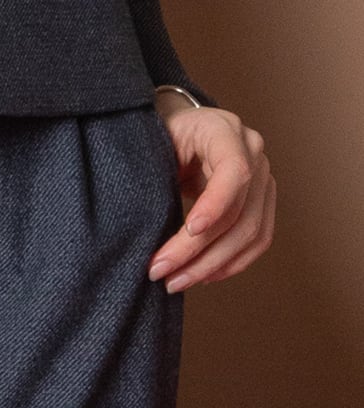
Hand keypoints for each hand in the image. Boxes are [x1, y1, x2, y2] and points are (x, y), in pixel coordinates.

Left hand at [147, 98, 275, 292]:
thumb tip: (144, 219)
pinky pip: (257, 241)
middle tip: (162, 271)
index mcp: (224, 129)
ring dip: (212, 265)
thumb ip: (158, 168)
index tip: (189, 230)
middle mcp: (252, 151)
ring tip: (177, 281)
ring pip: (250, 234)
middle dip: (199, 250)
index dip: (216, 204)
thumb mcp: (156, 139)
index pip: (234, 170)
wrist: (180, 127)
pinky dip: (230, 263)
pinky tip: (203, 276)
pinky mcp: (263, 201)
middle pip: (239, 213)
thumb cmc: (163, 131)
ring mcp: (263, 177)